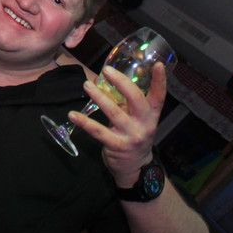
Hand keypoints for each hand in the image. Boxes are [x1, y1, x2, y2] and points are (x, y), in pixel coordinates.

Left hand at [69, 62, 166, 187]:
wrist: (135, 167)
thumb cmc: (133, 135)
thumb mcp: (136, 120)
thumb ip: (125, 103)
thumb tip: (102, 81)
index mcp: (151, 115)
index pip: (159, 96)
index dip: (160, 81)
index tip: (158, 65)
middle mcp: (144, 124)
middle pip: (136, 99)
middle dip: (121, 83)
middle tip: (107, 71)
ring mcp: (131, 136)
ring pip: (114, 113)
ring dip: (99, 97)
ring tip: (87, 85)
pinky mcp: (117, 146)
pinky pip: (98, 131)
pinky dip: (84, 122)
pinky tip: (73, 114)